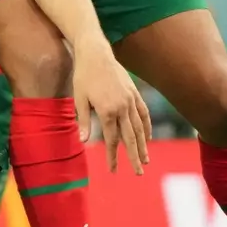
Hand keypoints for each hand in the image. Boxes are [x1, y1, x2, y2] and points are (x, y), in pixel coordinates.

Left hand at [72, 42, 151, 174]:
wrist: (95, 53)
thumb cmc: (83, 75)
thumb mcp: (79, 98)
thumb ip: (84, 121)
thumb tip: (83, 141)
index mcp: (107, 111)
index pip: (112, 140)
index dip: (113, 156)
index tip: (113, 170)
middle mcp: (122, 107)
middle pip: (130, 138)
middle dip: (134, 157)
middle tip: (139, 173)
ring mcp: (131, 100)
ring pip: (140, 128)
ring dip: (143, 145)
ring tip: (145, 160)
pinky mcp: (135, 93)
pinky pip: (144, 114)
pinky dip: (147, 127)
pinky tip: (148, 137)